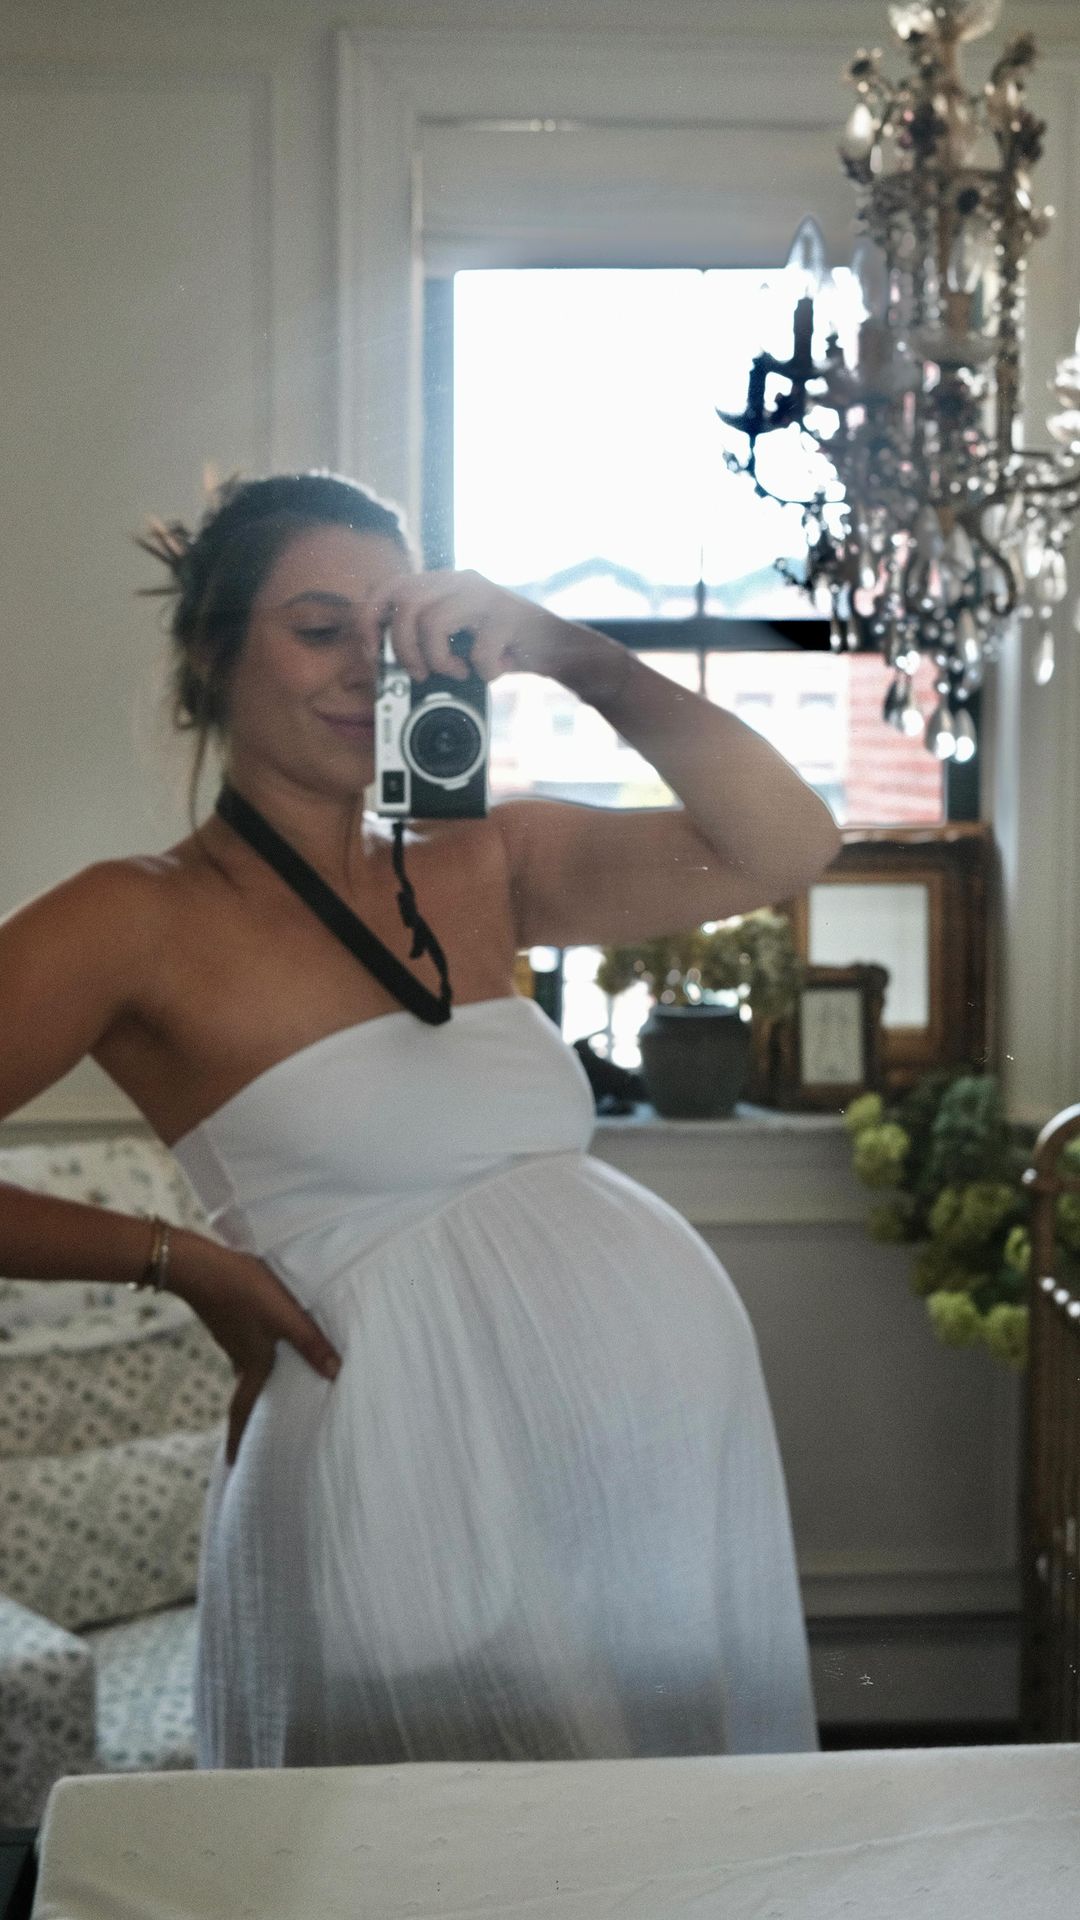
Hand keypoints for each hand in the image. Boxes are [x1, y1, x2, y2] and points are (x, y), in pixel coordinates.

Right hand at [168, 1230, 340, 1464]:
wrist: (199, 1264)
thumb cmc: (244, 1291)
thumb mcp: (286, 1316)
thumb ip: (311, 1343)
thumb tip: (336, 1373)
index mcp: (252, 1364)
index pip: (243, 1412)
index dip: (238, 1439)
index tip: (232, 1463)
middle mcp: (238, 1357)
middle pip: (247, 1392)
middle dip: (254, 1412)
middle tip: (262, 1430)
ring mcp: (230, 1337)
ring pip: (248, 1366)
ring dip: (261, 1380)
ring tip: (279, 1384)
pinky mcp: (228, 1317)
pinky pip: (246, 1345)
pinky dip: (258, 1352)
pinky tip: (269, 1339)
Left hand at [356, 567, 584, 687]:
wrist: (557, 647)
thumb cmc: (500, 647)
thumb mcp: (456, 639)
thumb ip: (424, 638)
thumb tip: (383, 662)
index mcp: (441, 583)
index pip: (386, 588)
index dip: (370, 622)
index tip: (374, 656)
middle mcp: (459, 579)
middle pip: (405, 604)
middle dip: (403, 648)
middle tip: (419, 673)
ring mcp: (484, 593)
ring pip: (431, 622)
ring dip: (438, 660)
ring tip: (457, 672)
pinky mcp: (507, 613)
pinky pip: (476, 650)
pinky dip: (482, 671)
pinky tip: (494, 670)